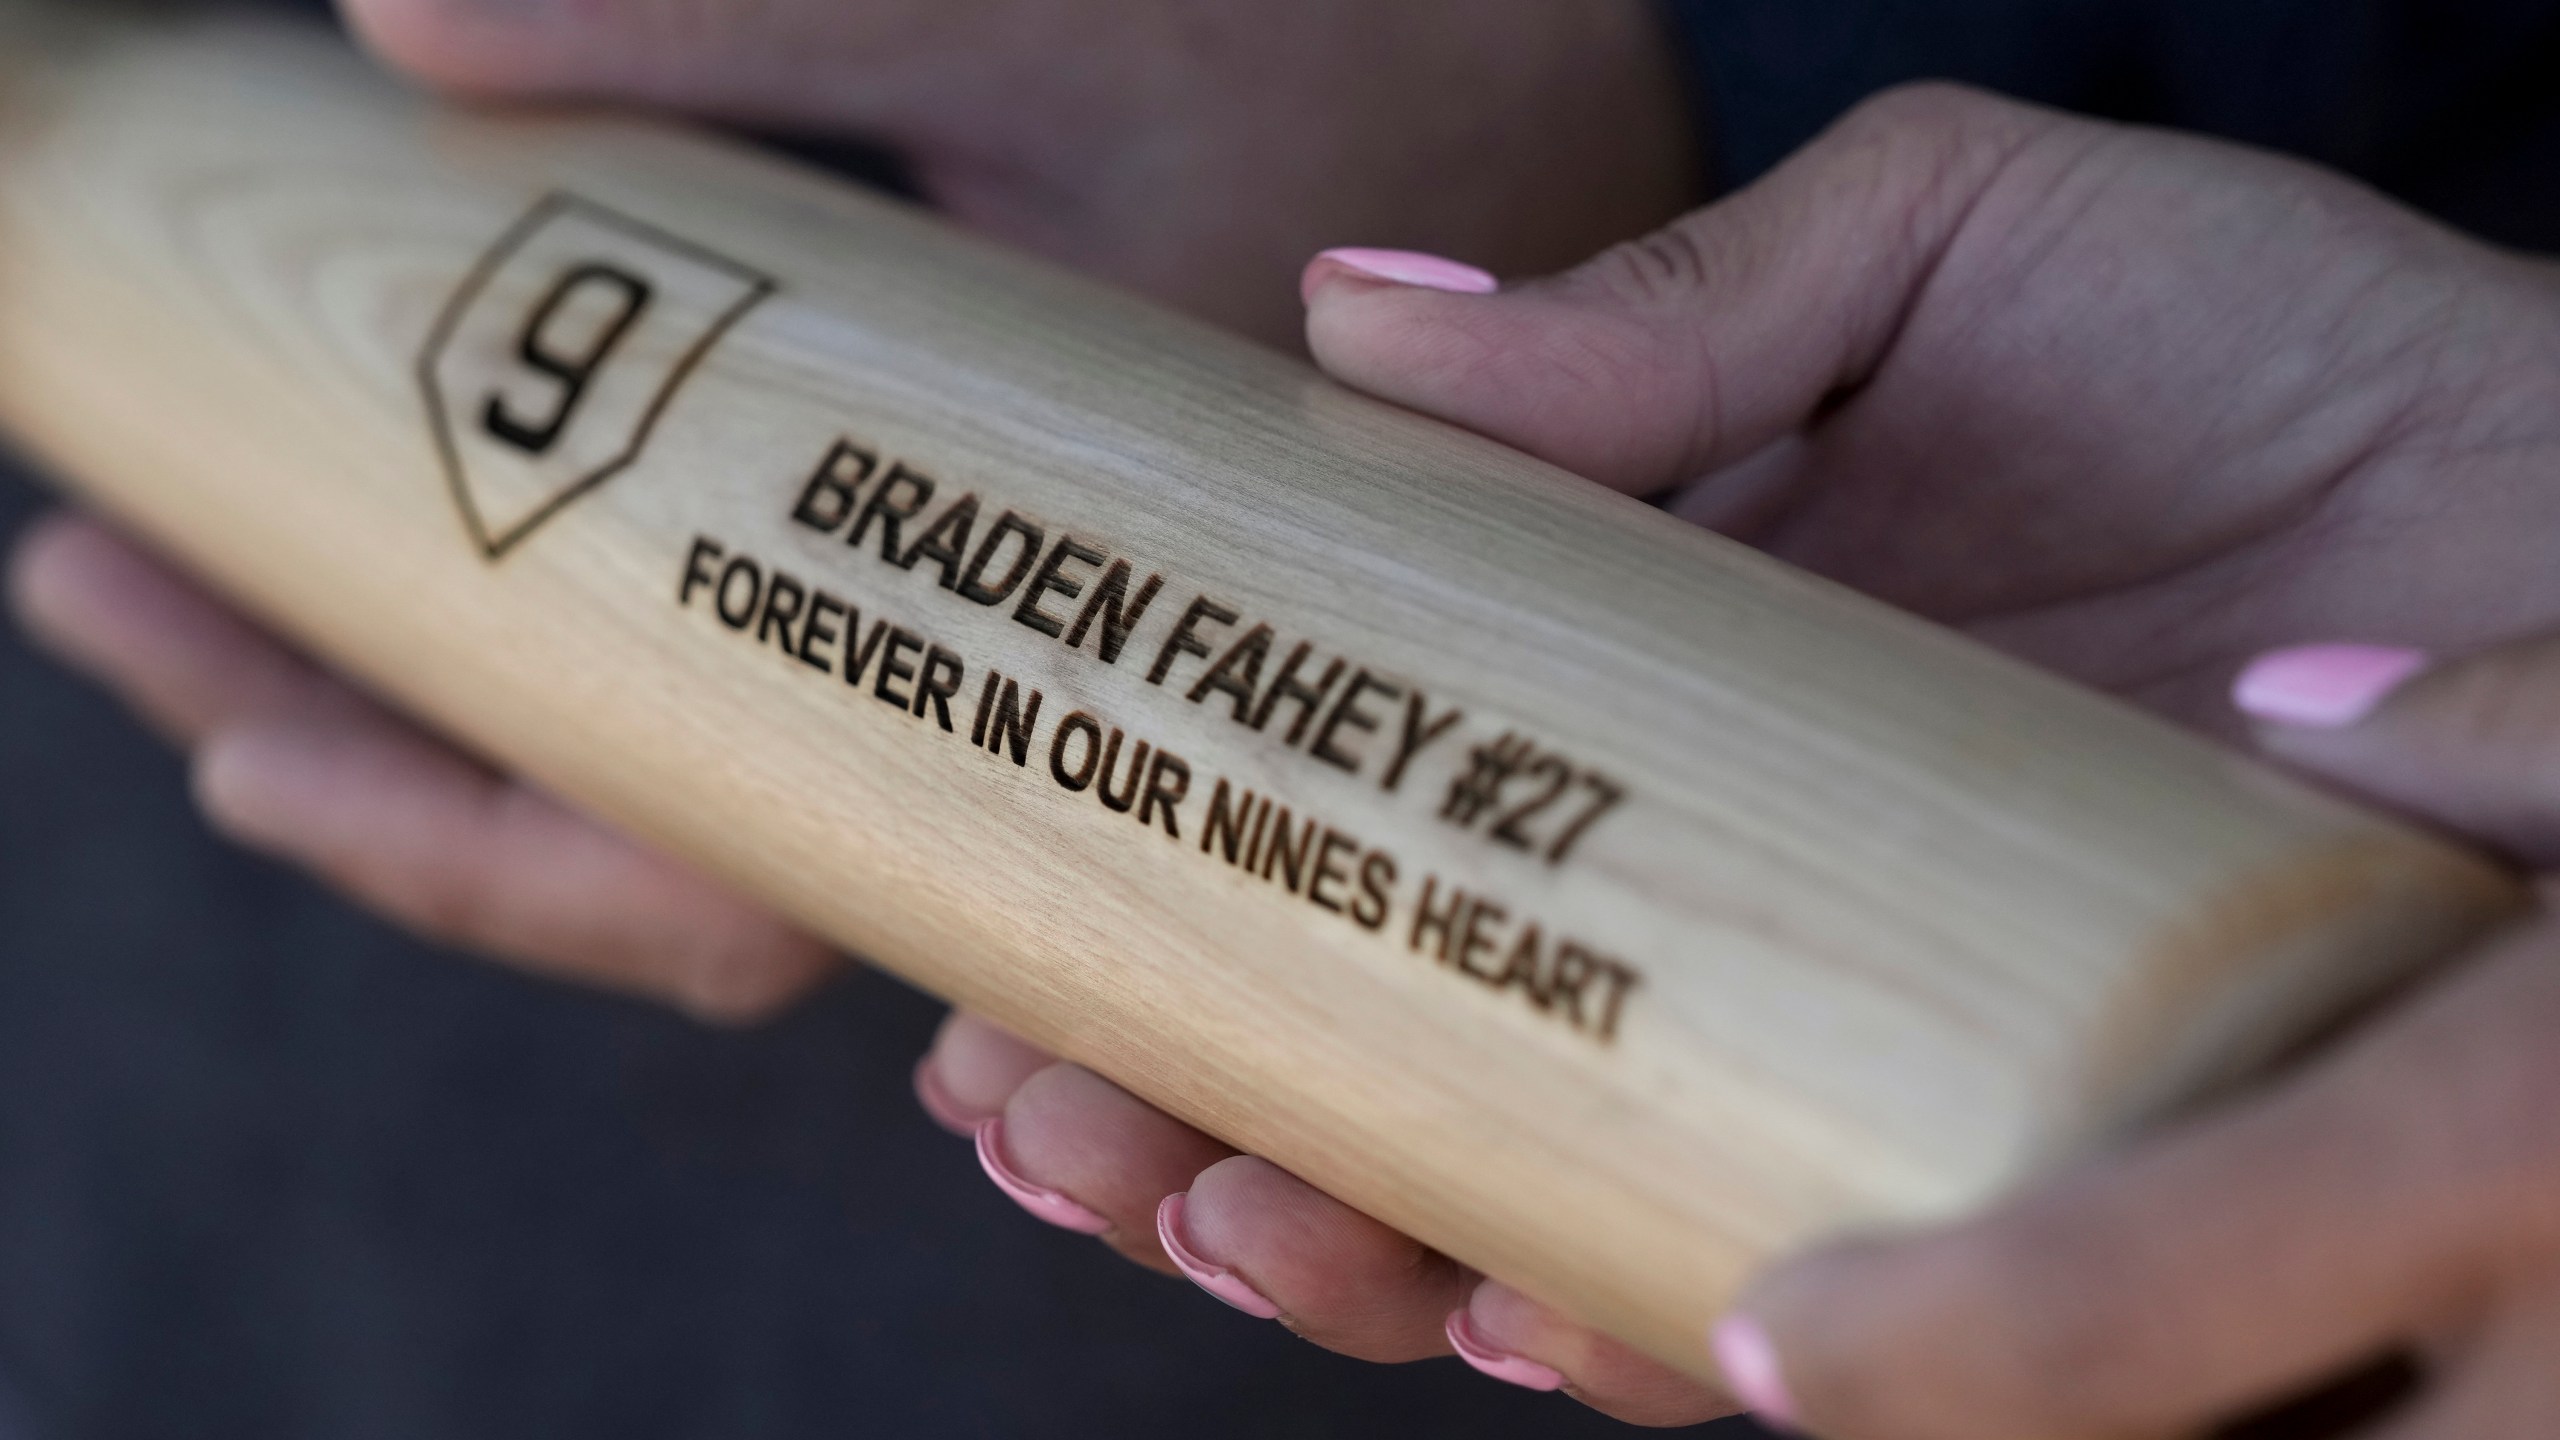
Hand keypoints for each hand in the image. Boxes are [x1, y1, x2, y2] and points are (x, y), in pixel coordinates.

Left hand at [7, 0, 1693, 1019]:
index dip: (472, 853)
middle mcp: (1052, 704)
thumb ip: (743, 13)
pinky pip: (792, 663)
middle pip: (676, 837)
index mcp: (1064, 661)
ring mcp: (1043, 646)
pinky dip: (600, 617)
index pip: (728, 878)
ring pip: (725, 754)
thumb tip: (395, 30)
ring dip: (469, 682)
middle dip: (388, 749)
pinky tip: (482, 533)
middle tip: (123, 594)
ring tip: (228, 573)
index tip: (243, 746)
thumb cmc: (1387, 53)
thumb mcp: (1066, 7)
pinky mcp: (1043, 575)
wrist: (1575, 92)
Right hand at [917, 84, 2559, 1425]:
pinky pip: (1787, 1299)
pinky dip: (1611, 1316)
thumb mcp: (1955, 257)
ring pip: (1535, 1202)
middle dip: (1191, 1120)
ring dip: (1345, 1241)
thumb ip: (1672, 313)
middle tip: (1051, 1124)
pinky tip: (1503, 1301)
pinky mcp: (2017, 1172)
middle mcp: (1716, 904)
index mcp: (1658, 704)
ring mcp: (1846, 1048)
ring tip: (1215, 1214)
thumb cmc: (2291, 366)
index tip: (1002, 962)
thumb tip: (1338, 318)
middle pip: (1394, 1050)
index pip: (1354, 828)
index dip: (1162, 907)